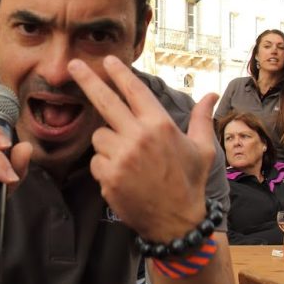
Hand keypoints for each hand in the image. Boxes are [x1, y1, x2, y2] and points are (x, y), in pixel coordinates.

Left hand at [69, 56, 214, 241]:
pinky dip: (105, 166)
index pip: (134, 90)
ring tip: (129, 162)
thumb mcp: (202, 149)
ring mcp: (121, 156)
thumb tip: (211, 94)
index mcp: (160, 125)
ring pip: (99, 136)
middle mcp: (138, 136)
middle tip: (73, 64)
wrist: (176, 223)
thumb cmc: (189, 183)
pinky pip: (96, 161)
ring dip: (108, 144)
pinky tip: (122, 178)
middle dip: (87, 79)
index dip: (119, 73)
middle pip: (105, 101)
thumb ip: (202, 118)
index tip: (107, 60)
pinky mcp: (108, 176)